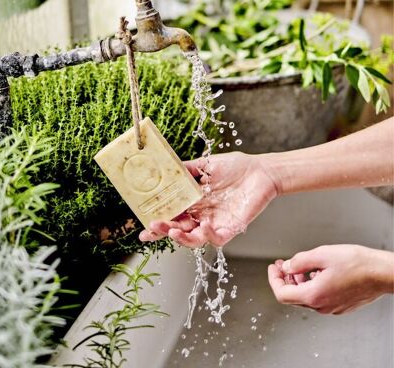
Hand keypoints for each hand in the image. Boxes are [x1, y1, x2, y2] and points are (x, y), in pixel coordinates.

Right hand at [139, 152, 277, 246]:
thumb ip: (187, 169)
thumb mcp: (206, 165)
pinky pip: (216, 238)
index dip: (158, 219)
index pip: (172, 214)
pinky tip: (204, 225)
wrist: (261, 171)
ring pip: (194, 238)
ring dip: (181, 237)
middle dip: (163, 231)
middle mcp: (202, 215)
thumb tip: (166, 167)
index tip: (143, 221)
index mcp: (194, 202)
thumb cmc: (235, 167)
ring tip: (171, 230)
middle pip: (178, 229)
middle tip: (151, 228)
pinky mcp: (231, 228)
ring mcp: (215, 223)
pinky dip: (208, 235)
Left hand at [268, 245, 393, 314]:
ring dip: (298, 281)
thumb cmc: (357, 263)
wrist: (382, 273)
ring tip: (299, 266)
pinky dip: (310, 285)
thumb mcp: (321, 254)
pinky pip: (318, 297)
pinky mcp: (340, 305)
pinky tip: (315, 272)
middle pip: (292, 296)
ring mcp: (331, 307)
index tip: (272, 268)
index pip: (282, 293)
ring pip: (305, 296)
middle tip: (282, 264)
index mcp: (314, 295)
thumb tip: (287, 267)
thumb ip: (299, 261)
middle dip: (284, 278)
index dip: (273, 279)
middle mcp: (321, 306)